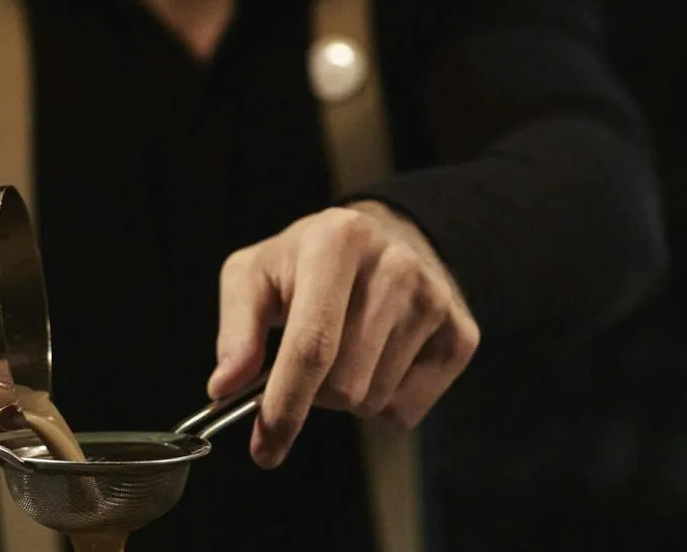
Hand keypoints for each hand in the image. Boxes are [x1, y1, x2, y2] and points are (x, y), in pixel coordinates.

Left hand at [206, 200, 478, 468]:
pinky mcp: (461, 335)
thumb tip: (225, 387)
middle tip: (305, 364)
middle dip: (311, 395)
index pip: (312, 345)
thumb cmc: (305, 263)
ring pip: (373, 401)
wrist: (383, 237)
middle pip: (344, 385)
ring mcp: (435, 300)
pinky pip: (407, 411)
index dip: (285, 406)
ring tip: (345, 347)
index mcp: (336, 241)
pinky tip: (377, 357)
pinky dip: (381, 402)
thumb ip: (235, 329)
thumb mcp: (254, 274)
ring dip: (346, 395)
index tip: (263, 448)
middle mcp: (394, 266)